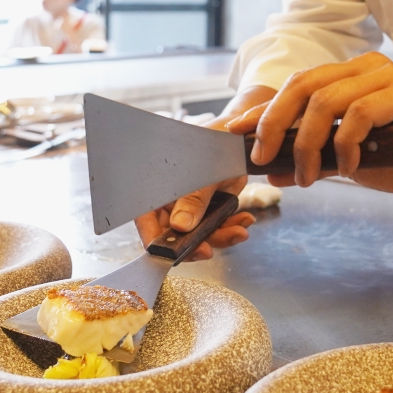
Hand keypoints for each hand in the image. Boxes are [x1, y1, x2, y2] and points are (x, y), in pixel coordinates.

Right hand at [132, 101, 269, 261]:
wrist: (238, 137)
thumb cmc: (213, 142)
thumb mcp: (204, 170)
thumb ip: (193, 199)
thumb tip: (180, 226)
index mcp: (158, 190)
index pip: (147, 222)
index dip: (157, 242)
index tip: (172, 255)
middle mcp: (171, 203)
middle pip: (175, 236)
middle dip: (195, 244)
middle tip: (209, 250)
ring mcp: (192, 208)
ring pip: (200, 235)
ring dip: (220, 236)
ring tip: (239, 230)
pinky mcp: (211, 210)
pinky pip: (218, 227)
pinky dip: (232, 226)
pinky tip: (244, 219)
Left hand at [224, 53, 392, 194]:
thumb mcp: (348, 162)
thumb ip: (314, 159)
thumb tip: (272, 169)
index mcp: (349, 76)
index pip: (295, 86)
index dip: (261, 109)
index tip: (233, 133)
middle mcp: (365, 68)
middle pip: (304, 85)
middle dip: (275, 123)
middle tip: (264, 157)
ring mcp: (387, 77)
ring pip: (328, 99)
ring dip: (310, 143)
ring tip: (311, 175)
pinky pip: (361, 112)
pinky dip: (346, 143)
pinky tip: (349, 165)